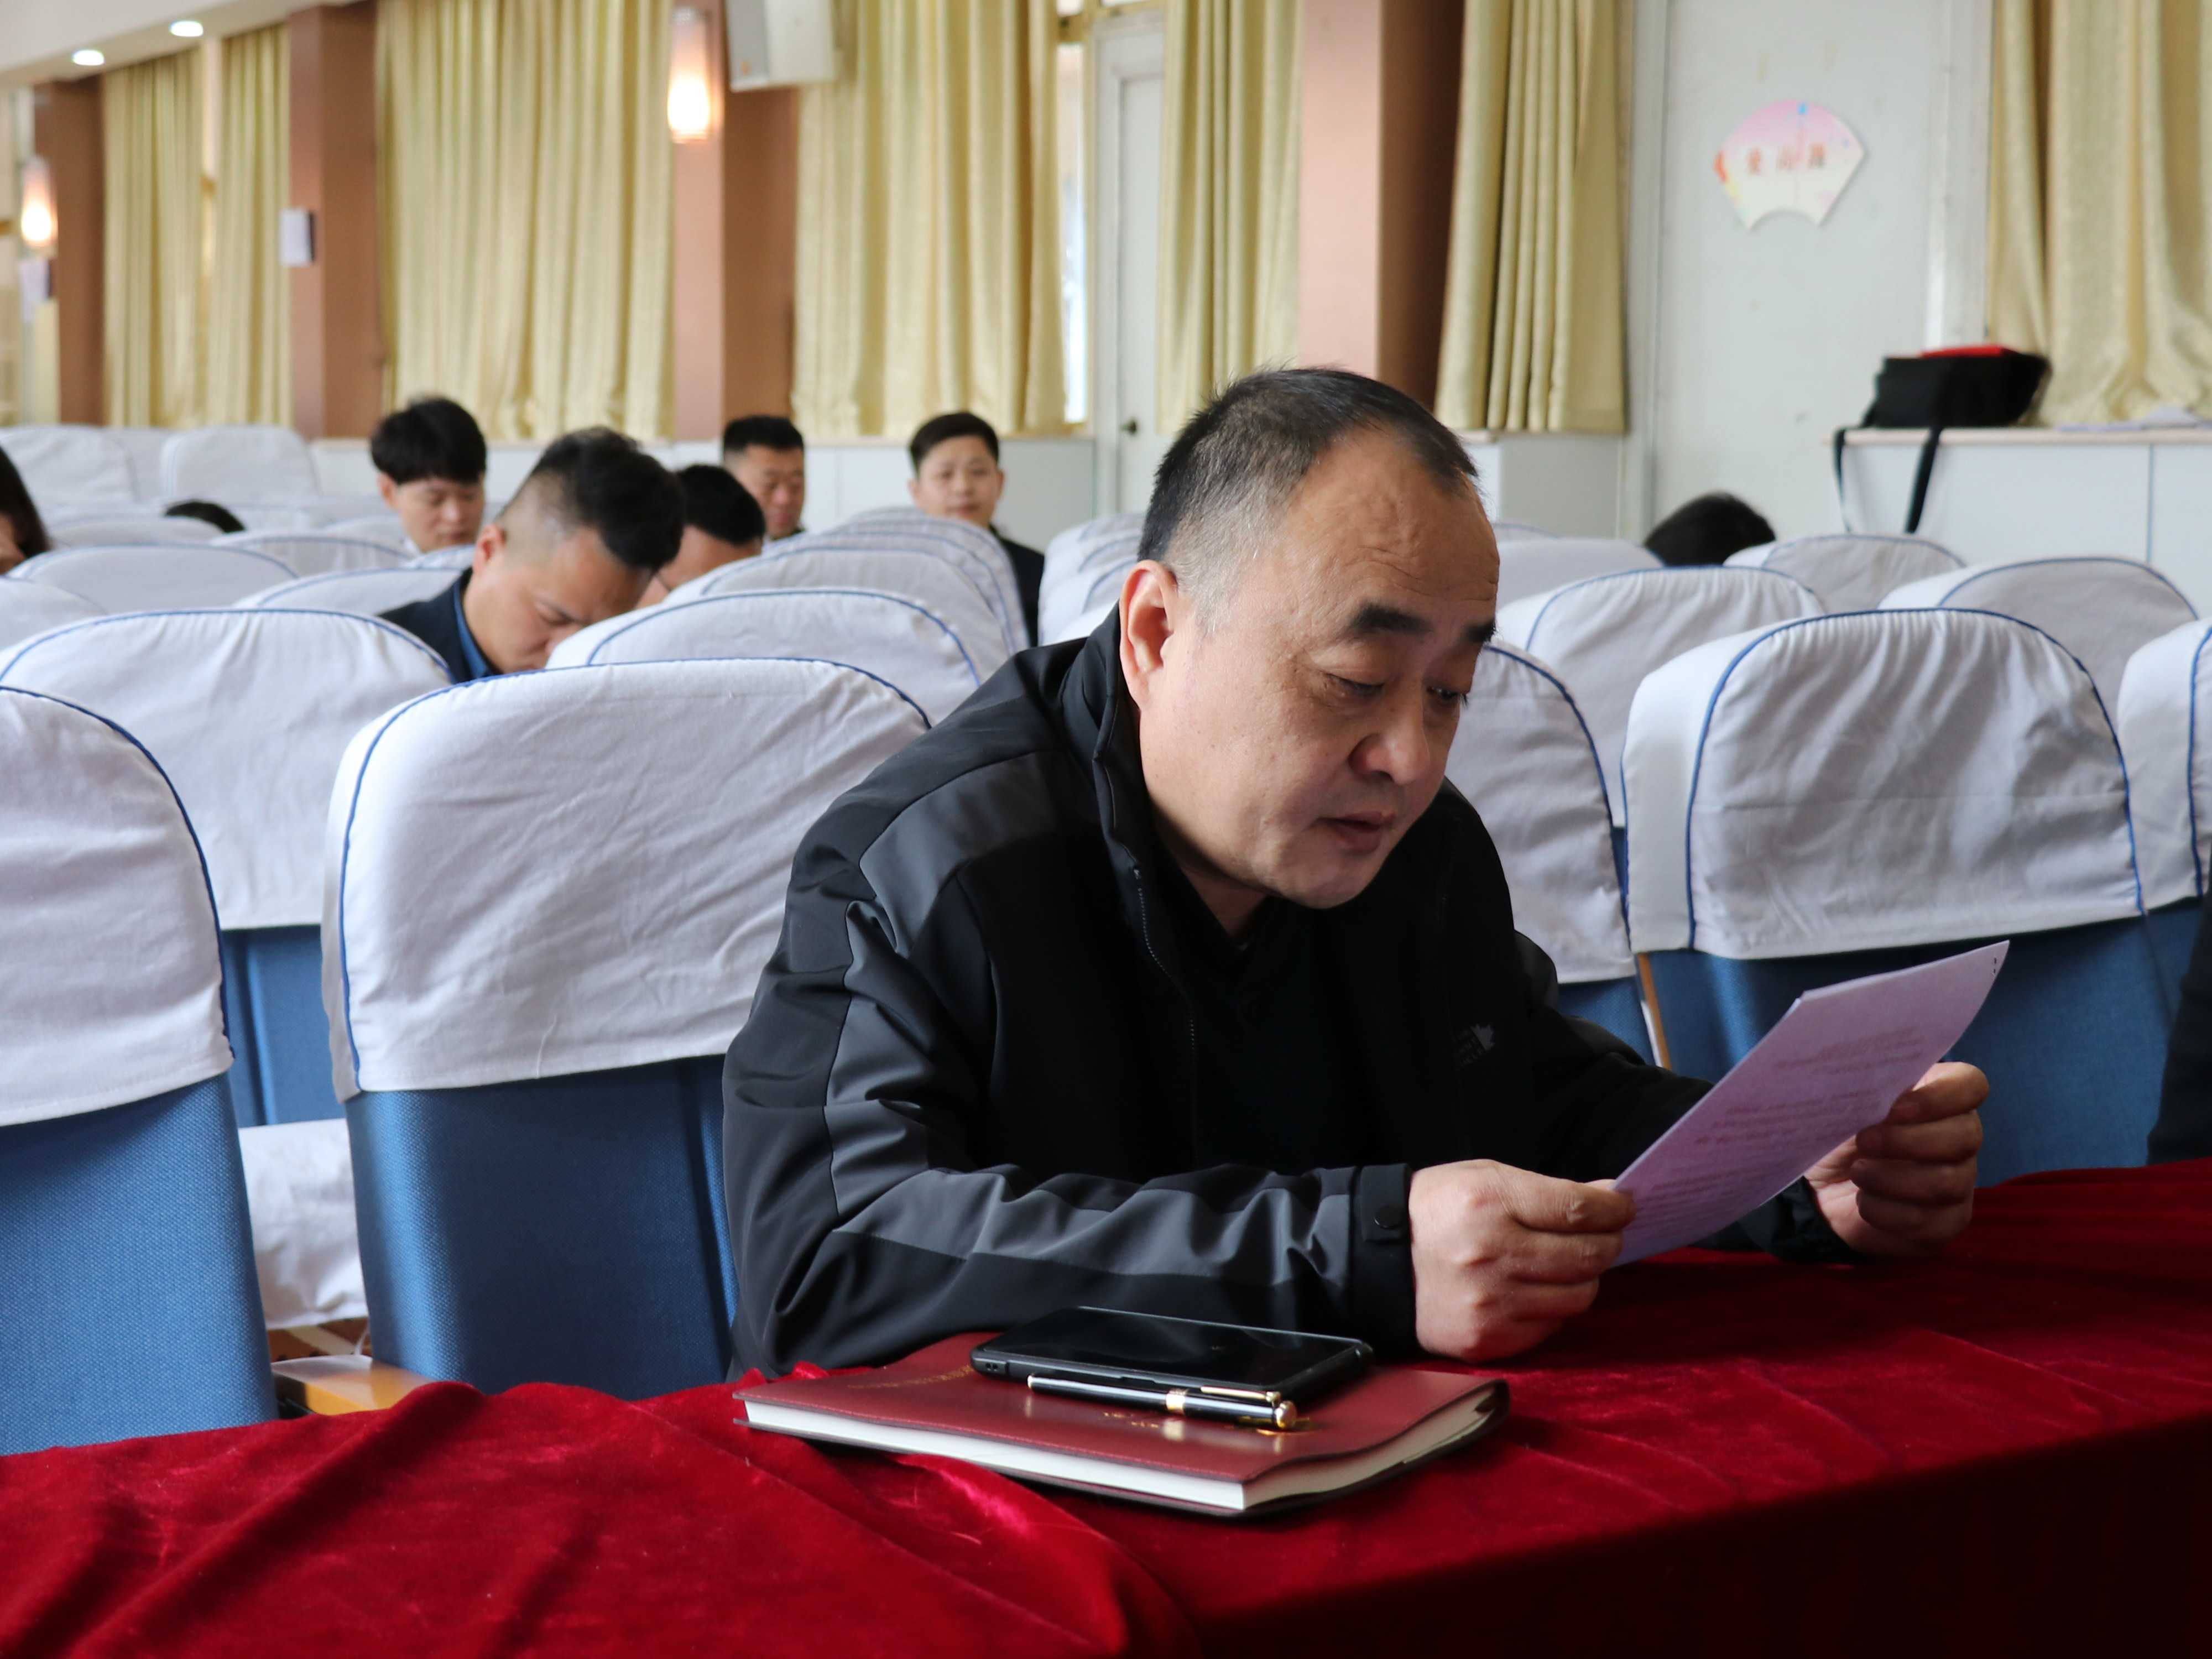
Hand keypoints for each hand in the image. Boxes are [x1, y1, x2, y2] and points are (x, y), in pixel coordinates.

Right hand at [1408, 1160, 1635, 1361]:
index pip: (1578, 1209)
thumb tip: (1608, 1199)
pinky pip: (1551, 1325)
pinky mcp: (1487, 1339)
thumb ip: (1547, 1190)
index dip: (1614, 1208)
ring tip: (1568, 1264)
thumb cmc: (1436, 1211)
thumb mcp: (1483, 1179)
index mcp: (1490, 1203)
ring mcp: (1491, 1304)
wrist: (1375, 1262)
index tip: (1624, 1206)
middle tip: (1604, 1235)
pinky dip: (1554, 1307)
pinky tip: (1536, 1290)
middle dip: (1608, 1242)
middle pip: (1588, 1256)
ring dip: (1584, 1278)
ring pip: (1579, 1296)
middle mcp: (1493, 1255)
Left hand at [1804, 1062, 1986, 1256]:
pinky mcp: (1948, 1222)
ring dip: (1891, 1179)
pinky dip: (1886, 1212)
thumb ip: (1866, 1090)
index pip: (1970, 1084)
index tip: (1897, 1108)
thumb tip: (1885, 1094)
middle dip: (1909, 1141)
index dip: (1941, 1096)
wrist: (1821, 1189)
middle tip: (1864, 1142)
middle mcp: (1959, 1137)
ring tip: (1858, 1173)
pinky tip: (1863, 1202)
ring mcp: (1960, 1182)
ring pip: (1947, 1182)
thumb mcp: (1844, 1107)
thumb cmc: (1839, 1136)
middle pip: (1966, 1136)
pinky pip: (1930, 1221)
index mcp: (1939, 1097)